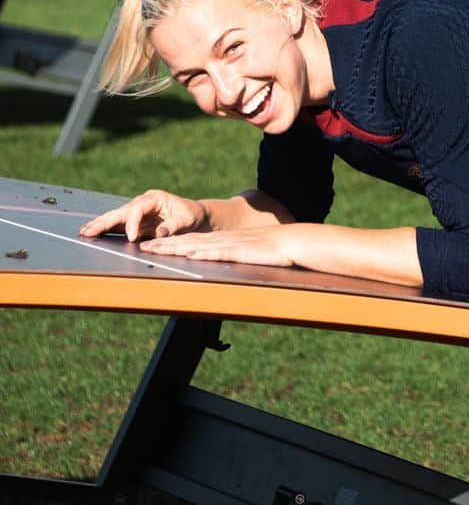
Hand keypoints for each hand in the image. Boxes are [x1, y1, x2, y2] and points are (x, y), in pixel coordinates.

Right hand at [80, 190, 208, 242]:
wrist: (195, 215)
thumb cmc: (191, 216)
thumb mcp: (187, 220)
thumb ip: (173, 226)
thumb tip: (160, 233)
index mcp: (154, 198)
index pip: (137, 209)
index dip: (132, 224)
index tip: (132, 238)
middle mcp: (142, 201)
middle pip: (120, 211)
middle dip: (105, 222)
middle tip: (89, 231)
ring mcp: (137, 210)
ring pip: (115, 217)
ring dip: (100, 225)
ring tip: (84, 232)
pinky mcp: (135, 220)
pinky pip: (118, 224)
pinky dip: (106, 228)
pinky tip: (93, 232)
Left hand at [139, 225, 297, 267]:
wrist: (290, 241)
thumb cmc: (271, 251)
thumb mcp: (246, 254)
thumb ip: (232, 257)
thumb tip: (219, 263)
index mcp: (222, 241)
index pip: (191, 241)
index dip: (170, 243)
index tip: (151, 245)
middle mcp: (221, 241)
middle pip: (187, 241)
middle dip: (164, 244)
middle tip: (142, 246)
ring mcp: (230, 245)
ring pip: (196, 246)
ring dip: (175, 248)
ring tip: (156, 250)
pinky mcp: (240, 252)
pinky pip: (218, 252)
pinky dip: (202, 253)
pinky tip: (189, 253)